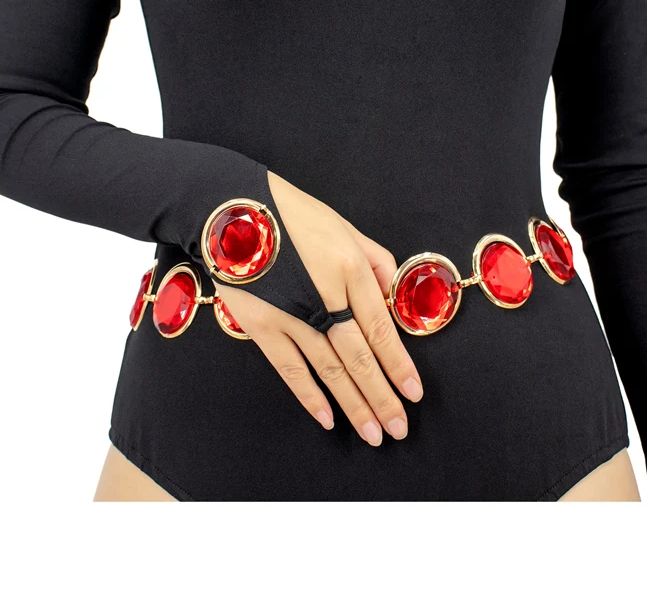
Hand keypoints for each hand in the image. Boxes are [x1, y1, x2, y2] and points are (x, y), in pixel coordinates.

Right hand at [213, 170, 423, 445]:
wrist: (232, 211)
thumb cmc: (292, 214)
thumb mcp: (345, 227)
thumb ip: (375, 261)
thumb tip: (394, 296)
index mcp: (350, 270)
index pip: (381, 329)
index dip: (399, 365)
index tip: (414, 393)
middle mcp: (326, 298)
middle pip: (360, 358)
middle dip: (382, 397)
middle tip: (399, 429)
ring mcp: (293, 316)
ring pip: (330, 371)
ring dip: (354, 405)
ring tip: (373, 434)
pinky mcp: (263, 327)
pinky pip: (290, 369)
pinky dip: (309, 396)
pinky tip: (328, 419)